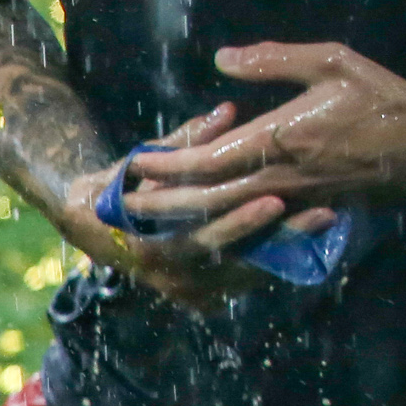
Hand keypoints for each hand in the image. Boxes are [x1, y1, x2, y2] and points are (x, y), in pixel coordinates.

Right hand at [56, 114, 309, 310]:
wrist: (83, 222)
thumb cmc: (116, 184)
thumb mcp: (139, 159)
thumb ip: (183, 140)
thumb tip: (226, 113)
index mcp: (144, 241)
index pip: (202, 236)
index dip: (240, 222)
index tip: (276, 201)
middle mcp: (164, 270)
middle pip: (233, 261)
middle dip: (278, 237)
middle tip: (321, 215)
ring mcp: (179, 286)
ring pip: (239, 275)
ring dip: (282, 252)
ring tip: (322, 225)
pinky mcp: (192, 292)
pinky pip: (235, 284)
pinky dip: (266, 266)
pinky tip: (300, 245)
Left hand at [125, 43, 405, 219]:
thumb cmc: (382, 98)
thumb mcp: (330, 62)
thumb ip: (272, 61)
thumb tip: (222, 58)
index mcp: (276, 142)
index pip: (203, 163)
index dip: (164, 164)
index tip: (134, 161)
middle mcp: (276, 180)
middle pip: (200, 202)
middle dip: (159, 203)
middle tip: (123, 203)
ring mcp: (289, 203)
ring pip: (221, 221)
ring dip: (182, 219)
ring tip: (150, 217)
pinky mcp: (303, 215)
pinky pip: (251, 229)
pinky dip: (220, 229)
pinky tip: (199, 229)